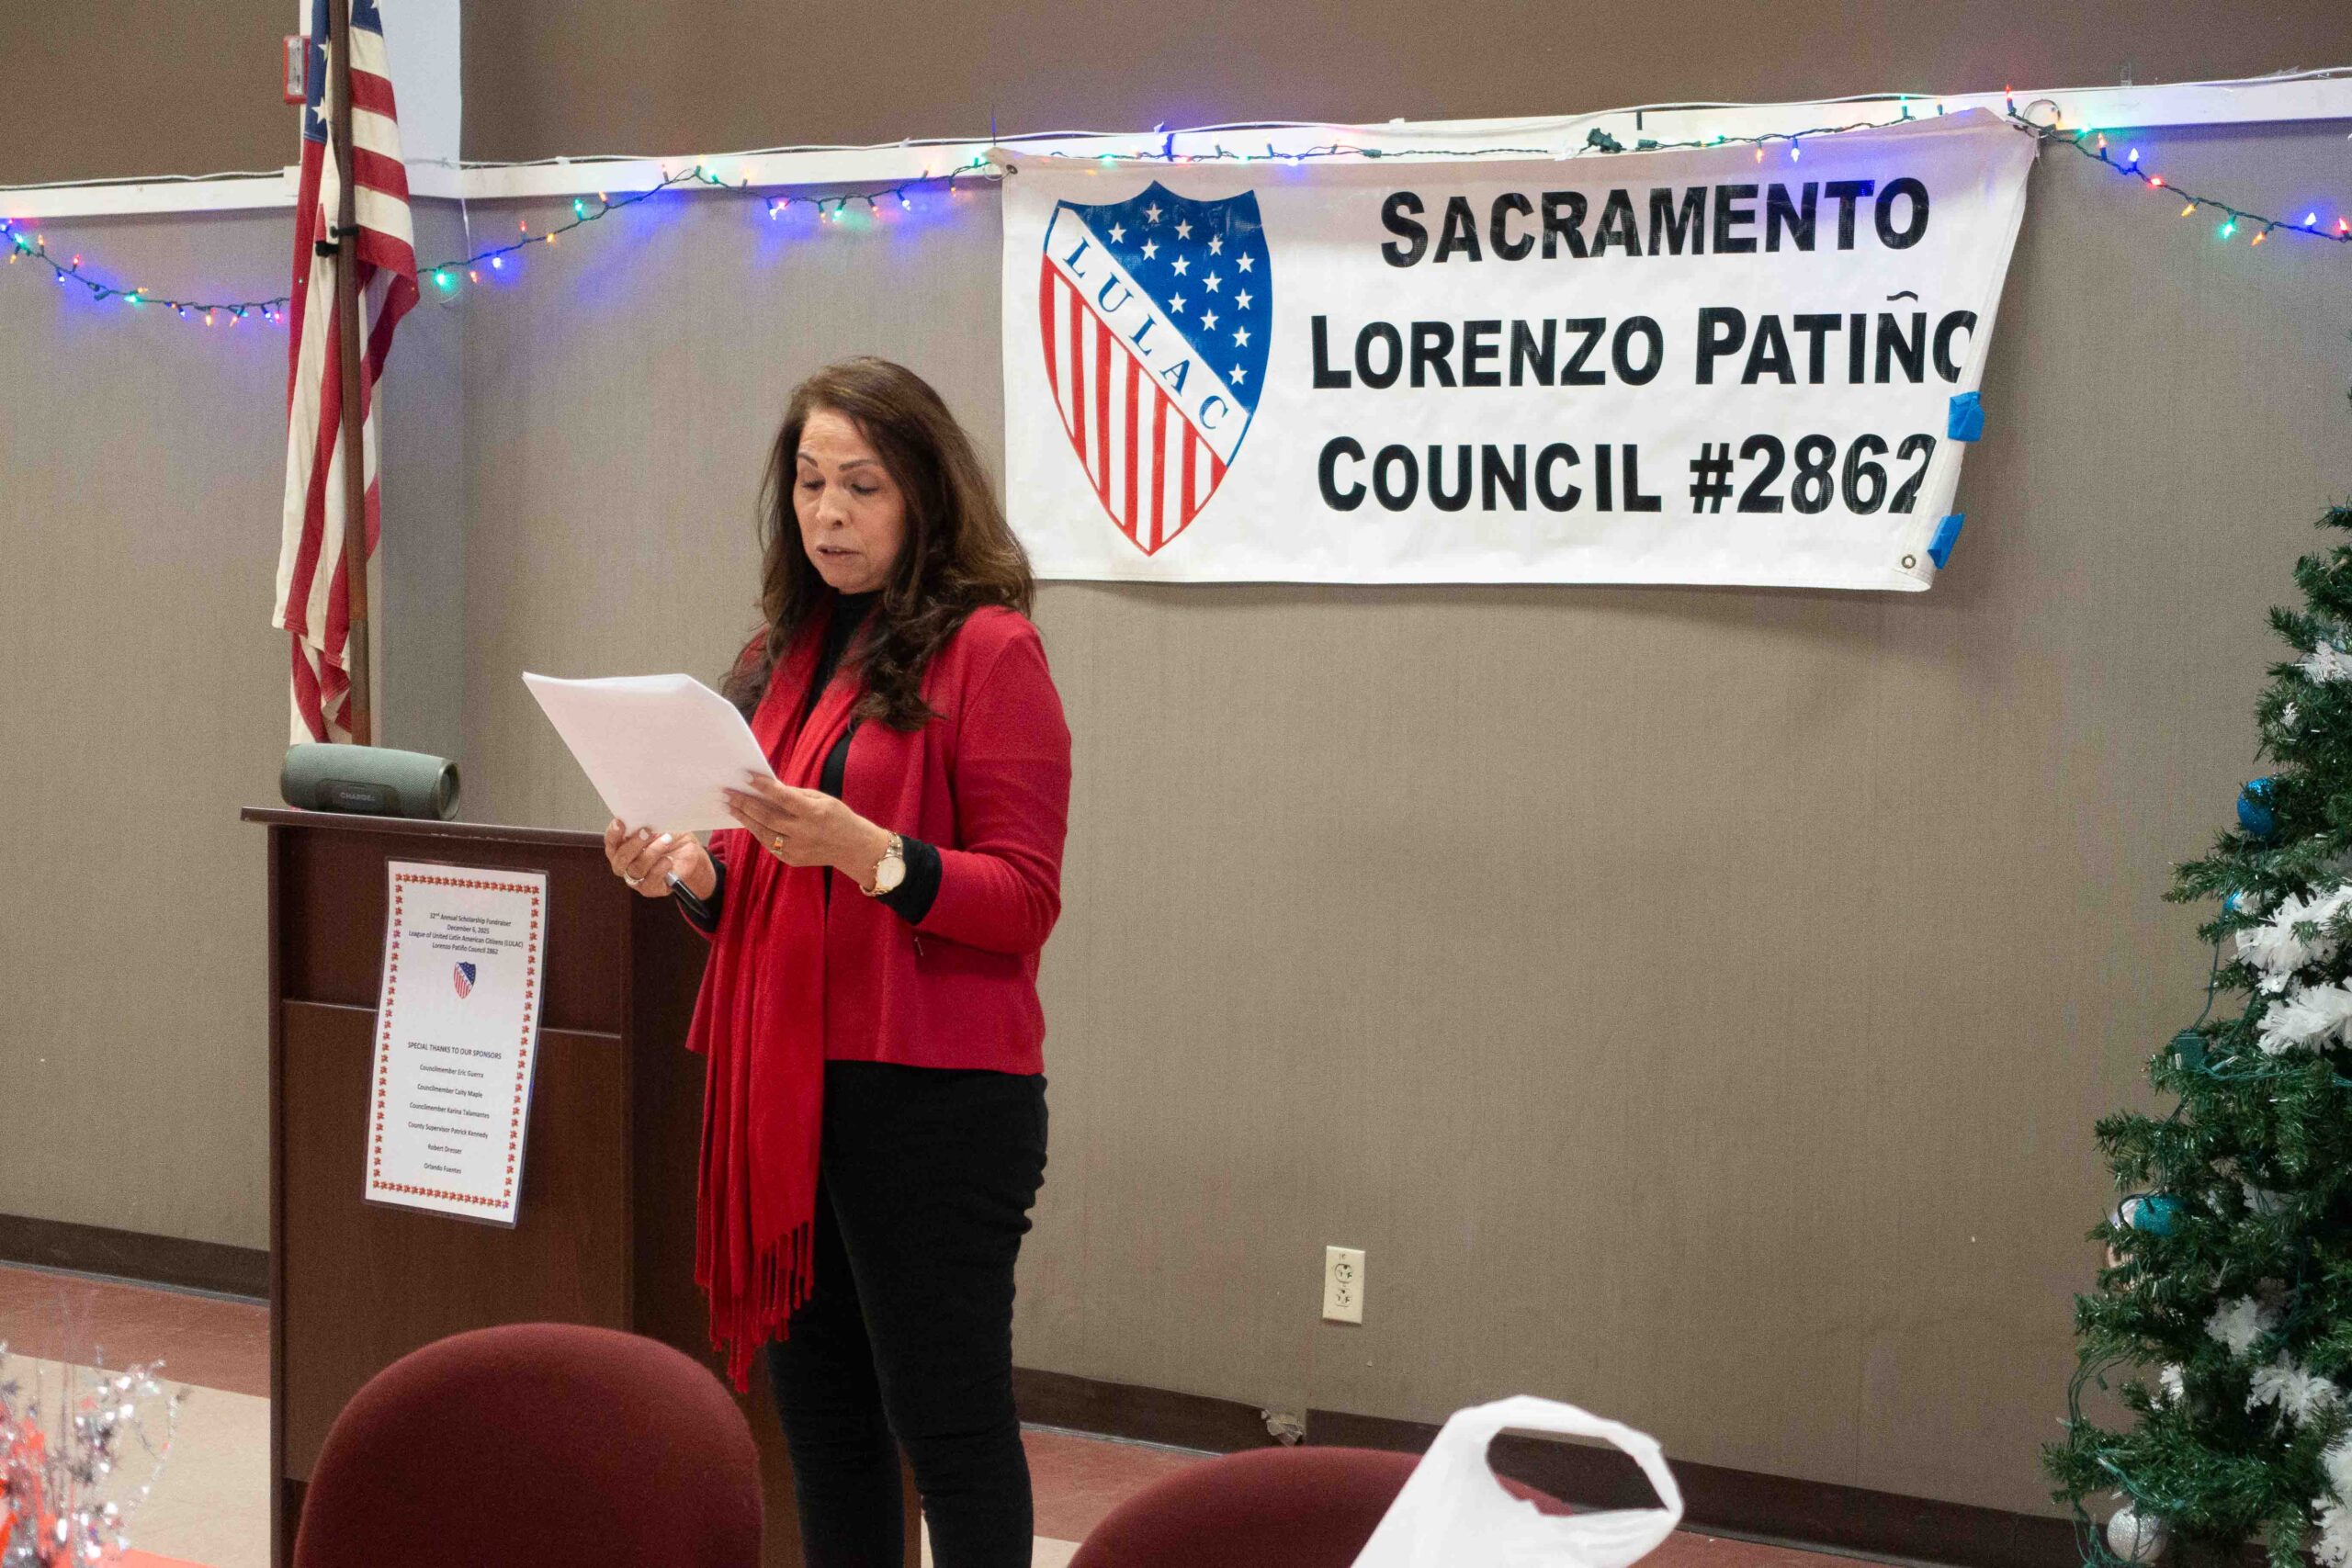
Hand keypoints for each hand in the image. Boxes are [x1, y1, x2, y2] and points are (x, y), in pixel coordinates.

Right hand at [602, 819, 716, 898]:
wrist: (688, 853)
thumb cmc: (670, 838)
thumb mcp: (659, 825)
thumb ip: (646, 823)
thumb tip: (642, 818)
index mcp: (621, 847)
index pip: (611, 842)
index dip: (613, 833)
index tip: (620, 822)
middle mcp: (624, 864)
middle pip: (621, 858)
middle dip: (634, 844)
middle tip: (647, 831)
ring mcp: (636, 878)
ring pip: (636, 869)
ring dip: (652, 853)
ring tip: (666, 841)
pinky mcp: (650, 888)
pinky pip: (650, 881)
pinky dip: (660, 868)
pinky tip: (668, 860)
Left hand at [724, 775, 890, 881]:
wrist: (853, 848)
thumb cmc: (837, 817)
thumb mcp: (823, 800)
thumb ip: (796, 795)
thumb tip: (769, 788)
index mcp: (814, 813)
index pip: (784, 798)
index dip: (764, 787)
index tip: (746, 777)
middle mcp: (803, 833)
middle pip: (767, 817)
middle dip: (745, 803)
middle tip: (727, 792)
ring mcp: (796, 849)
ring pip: (762, 833)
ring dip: (744, 818)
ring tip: (730, 805)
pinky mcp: (791, 860)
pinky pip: (768, 843)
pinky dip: (757, 830)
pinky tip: (747, 820)